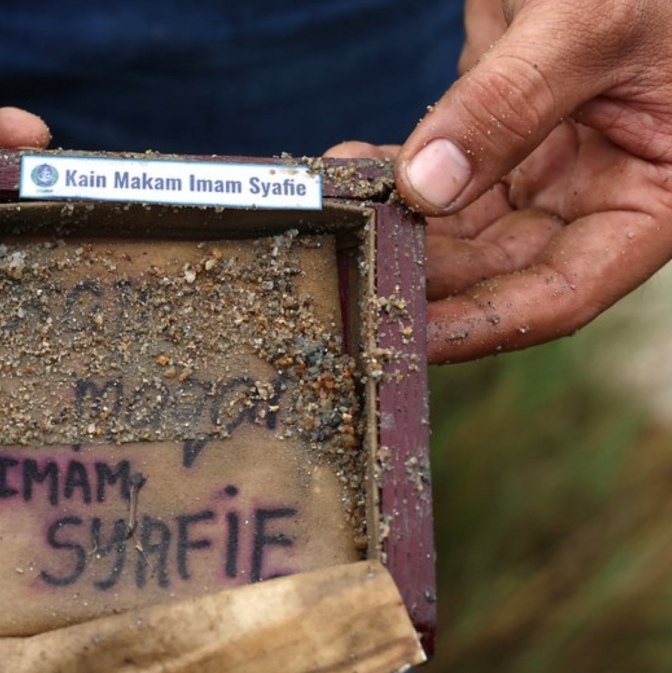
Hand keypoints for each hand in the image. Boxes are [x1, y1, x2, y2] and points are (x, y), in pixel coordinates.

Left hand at [340, 0, 671, 362]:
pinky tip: (347, 169)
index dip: (483, 324)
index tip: (409, 336)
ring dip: (394, 227)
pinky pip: (435, 173)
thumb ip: (510, 105)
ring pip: (456, 228)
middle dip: (421, 274)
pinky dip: (391, 174)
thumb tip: (427, 187)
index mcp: (651, 197)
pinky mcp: (495, 129)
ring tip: (337, 218)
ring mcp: (543, 162)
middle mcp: (594, 192)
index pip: (561, 293)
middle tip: (351, 275)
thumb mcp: (590, 23)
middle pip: (495, 269)